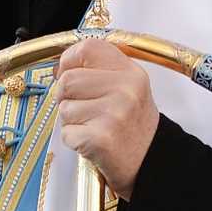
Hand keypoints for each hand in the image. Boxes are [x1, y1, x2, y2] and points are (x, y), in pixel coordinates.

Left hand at [52, 38, 157, 196]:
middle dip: (66, 96)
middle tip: (84, 109)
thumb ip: (100, 71)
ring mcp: (113, 113)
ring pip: (63, 108)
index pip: (87, 48)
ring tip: (93, 126)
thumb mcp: (129, 87)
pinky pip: (66, 133)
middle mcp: (125, 89)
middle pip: (67, 79)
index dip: (69, 60)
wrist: (152, 162)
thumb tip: (59, 67)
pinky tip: (92, 142)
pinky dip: (74, 140)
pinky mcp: (101, 138)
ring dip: (71, 121)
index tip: (68, 71)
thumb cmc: (133, 126)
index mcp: (131, 72)